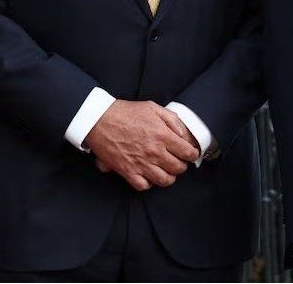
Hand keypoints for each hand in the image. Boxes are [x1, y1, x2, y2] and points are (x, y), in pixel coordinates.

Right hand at [84, 100, 198, 190]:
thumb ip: (173, 120)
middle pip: (178, 168)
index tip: (191, 154)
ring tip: (167, 171)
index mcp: (162, 135)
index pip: (187, 152)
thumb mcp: (153, 108)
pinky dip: (149, 183)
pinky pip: (143, 186)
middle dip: (182, 165)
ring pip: (164, 180)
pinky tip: (149, 176)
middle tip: (179, 161)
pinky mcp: (127, 171)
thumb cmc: (126, 112)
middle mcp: (154, 152)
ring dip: (169, 177)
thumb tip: (185, 135)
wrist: (100, 119)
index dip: (192, 154)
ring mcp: (141, 163)